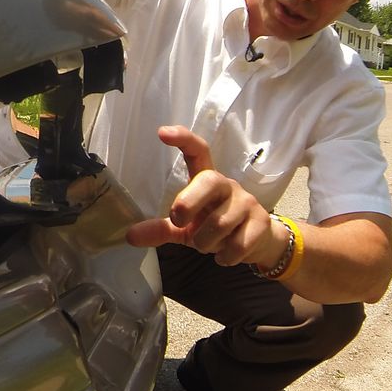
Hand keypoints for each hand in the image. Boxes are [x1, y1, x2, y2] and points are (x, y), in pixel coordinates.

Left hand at [126, 125, 283, 266]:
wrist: (259, 242)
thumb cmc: (215, 228)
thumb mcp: (186, 228)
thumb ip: (161, 229)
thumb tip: (129, 236)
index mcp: (206, 180)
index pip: (198, 151)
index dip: (182, 139)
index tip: (162, 132)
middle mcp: (228, 185)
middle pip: (209, 181)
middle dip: (189, 202)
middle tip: (178, 220)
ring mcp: (247, 202)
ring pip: (220, 223)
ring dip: (206, 243)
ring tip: (208, 245)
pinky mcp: (262, 223)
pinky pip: (237, 245)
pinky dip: (224, 257)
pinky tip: (225, 256)